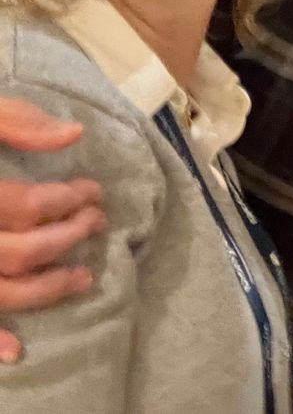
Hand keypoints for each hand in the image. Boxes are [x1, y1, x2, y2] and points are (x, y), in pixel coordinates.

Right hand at [0, 98, 106, 363]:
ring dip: (44, 291)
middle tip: (97, 222)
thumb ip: (17, 121)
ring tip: (83, 277)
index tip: (93, 191)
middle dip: (67, 239)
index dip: (69, 199)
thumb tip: (74, 135)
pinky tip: (17, 350)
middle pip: (18, 252)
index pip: (28, 205)